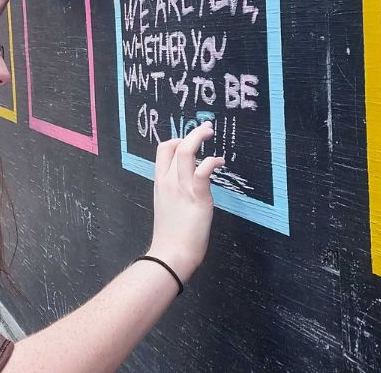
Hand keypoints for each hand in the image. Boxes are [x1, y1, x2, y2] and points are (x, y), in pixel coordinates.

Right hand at [147, 122, 222, 282]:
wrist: (171, 254)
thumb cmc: (170, 235)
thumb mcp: (166, 206)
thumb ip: (173, 192)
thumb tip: (184, 185)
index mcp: (160, 183)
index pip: (162, 150)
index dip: (176, 140)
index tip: (189, 140)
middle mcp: (168, 181)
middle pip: (174, 145)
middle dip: (192, 133)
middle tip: (206, 128)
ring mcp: (182, 187)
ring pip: (187, 151)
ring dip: (199, 137)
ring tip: (210, 133)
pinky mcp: (197, 196)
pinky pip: (202, 171)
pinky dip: (212, 161)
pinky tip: (220, 162)